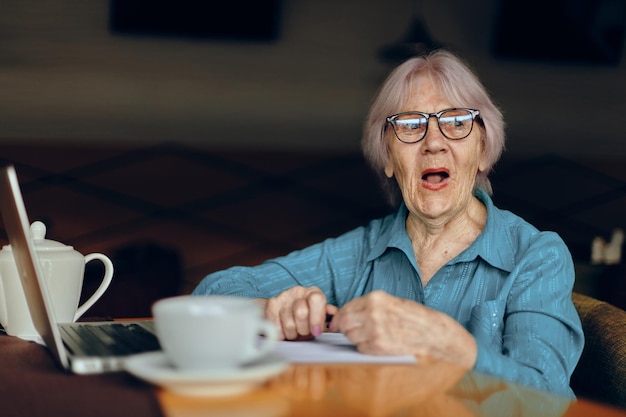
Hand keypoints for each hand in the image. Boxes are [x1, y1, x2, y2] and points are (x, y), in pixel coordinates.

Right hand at [264, 286, 338, 339]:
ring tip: (294, 331)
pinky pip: (276, 327)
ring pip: (289, 324)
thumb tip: (335, 313)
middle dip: (303, 329)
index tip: (316, 331)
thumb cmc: (306, 316)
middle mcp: (298, 291)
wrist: (282, 311)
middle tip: (303, 332)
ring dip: (292, 334)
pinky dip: (281, 334)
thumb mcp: (318, 316)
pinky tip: (284, 330)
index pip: (316, 300)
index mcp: (313, 292)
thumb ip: (327, 315)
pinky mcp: (271, 305)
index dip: (317, 318)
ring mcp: (283, 296)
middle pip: (301, 313)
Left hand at [330, 290, 476, 367]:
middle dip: (346, 327)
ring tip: (371, 335)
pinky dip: (366, 347)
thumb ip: (368, 306)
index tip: (340, 321)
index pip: (346, 308)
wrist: (432, 332)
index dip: (341, 316)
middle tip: (354, 330)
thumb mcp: (390, 301)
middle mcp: (373, 313)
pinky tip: (378, 343)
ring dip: (356, 338)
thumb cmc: (413, 316)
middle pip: (344, 323)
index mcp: (375, 299)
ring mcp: (375, 331)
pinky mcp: (379, 346)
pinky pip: (361, 348)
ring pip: (351, 337)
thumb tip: (346, 313)